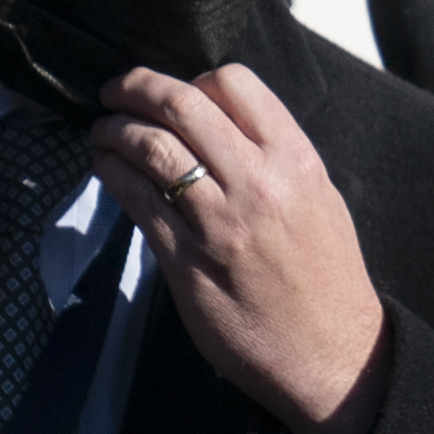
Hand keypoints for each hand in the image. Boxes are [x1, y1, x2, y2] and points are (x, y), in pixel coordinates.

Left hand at [96, 64, 391, 433]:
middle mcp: (258, 183)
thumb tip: (221, 124)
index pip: (233, 83)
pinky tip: (106, 168)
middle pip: (180, 105)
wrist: (331, 354)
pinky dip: (113, 174)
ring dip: (114, 130)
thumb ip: (275, 156)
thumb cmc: (327, 279)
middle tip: (114, 91)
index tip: (174, 92)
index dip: (191, 79)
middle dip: (136, 87)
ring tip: (102, 131)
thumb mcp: (320, 199)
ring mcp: (219, 223)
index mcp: (295, 160)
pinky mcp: (186, 262)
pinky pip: (137, 200)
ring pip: (150, 147)